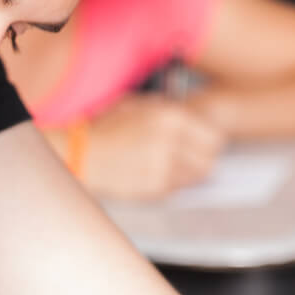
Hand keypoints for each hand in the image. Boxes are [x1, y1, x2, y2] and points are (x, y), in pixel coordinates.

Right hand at [78, 95, 226, 200]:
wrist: (81, 153)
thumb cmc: (106, 128)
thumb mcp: (138, 105)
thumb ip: (169, 112)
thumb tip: (196, 123)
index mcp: (170, 117)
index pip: (213, 137)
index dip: (208, 144)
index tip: (202, 147)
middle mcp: (171, 141)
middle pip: (209, 161)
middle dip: (201, 162)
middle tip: (188, 162)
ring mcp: (163, 166)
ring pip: (194, 178)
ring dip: (185, 175)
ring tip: (166, 168)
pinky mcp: (153, 187)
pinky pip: (174, 190)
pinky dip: (167, 185)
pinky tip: (149, 175)